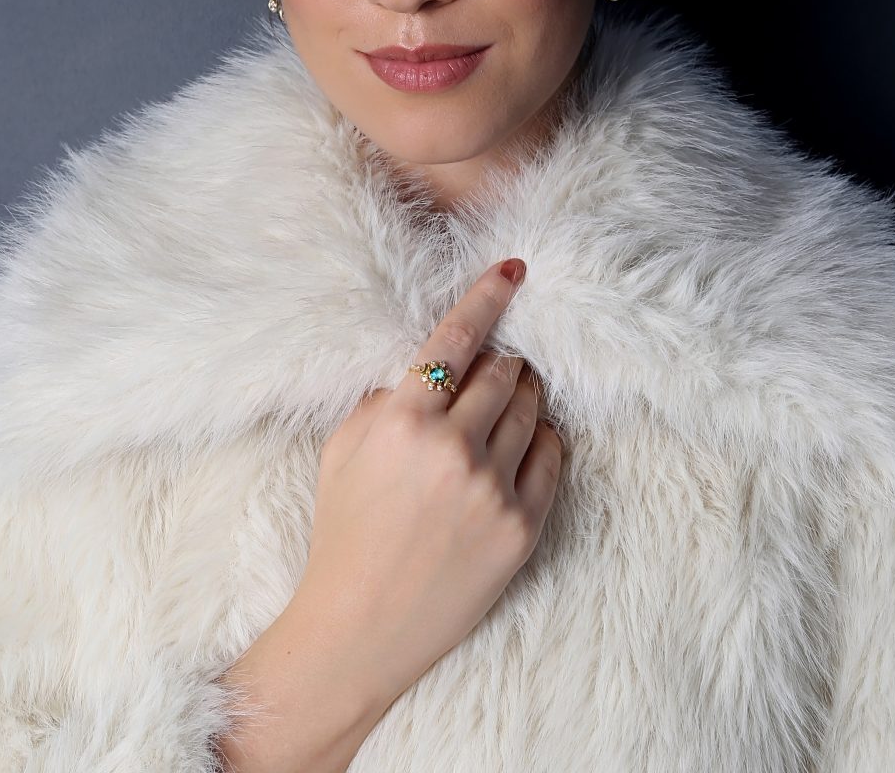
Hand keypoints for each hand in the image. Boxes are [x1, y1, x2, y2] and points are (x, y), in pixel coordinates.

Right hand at [294, 257, 561, 707]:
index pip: (457, 338)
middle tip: (493, 372)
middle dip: (503, 362)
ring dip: (524, 396)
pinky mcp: (523, 526)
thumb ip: (384, 399)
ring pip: (533, 408)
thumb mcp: (342, 450)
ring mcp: (494, 488)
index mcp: (404, 421)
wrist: (361, 625)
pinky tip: (522, 444)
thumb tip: (430, 369)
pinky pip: (553, 454)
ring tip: (505, 408)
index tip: (514, 269)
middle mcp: (455, 448)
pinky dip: (542, 438)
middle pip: (506, 370)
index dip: (488, 296)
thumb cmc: (345, 532)